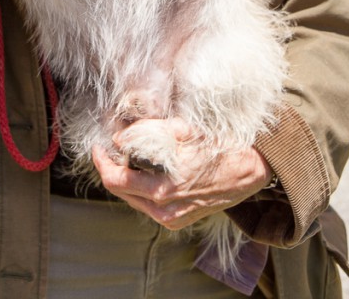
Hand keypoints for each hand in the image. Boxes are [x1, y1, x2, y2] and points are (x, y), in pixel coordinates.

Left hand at [92, 119, 272, 230]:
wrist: (250, 169)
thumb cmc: (219, 146)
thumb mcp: (182, 129)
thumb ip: (148, 133)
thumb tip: (120, 138)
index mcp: (165, 188)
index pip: (115, 180)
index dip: (101, 161)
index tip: (98, 145)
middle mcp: (165, 209)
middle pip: (120, 191)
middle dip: (111, 168)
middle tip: (111, 148)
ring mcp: (172, 218)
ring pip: (132, 198)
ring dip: (125, 177)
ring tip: (128, 156)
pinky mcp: (178, 220)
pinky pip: (147, 204)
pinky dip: (140, 186)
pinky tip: (147, 169)